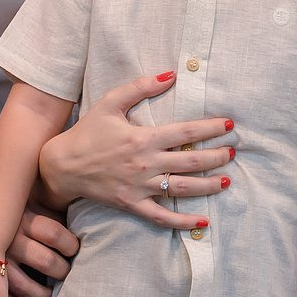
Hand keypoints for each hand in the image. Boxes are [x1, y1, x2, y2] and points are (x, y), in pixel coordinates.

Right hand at [4, 202, 78, 296]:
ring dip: (43, 294)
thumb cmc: (1, 213)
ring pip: (26, 286)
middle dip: (61, 271)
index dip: (70, 244)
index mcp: (22, 219)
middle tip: (67, 272)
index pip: (54, 234)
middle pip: (45, 261)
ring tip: (52, 294)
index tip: (75, 249)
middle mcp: (10, 241)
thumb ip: (47, 211)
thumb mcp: (24, 204)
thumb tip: (78, 221)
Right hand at [39, 72, 235, 229]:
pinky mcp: (132, 205)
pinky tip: (203, 220)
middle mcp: (146, 164)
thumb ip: (141, 87)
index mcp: (143, 138)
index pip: (186, 131)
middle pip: (190, 160)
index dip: (210, 128)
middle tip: (233, 152)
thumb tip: (171, 75)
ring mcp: (140, 187)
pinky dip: (183, 222)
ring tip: (227, 180)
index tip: (229, 125)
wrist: (62, 165)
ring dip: (208, 185)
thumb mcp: (111, 102)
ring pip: (182, 188)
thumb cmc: (88, 131)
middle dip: (216, 156)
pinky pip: (162, 217)